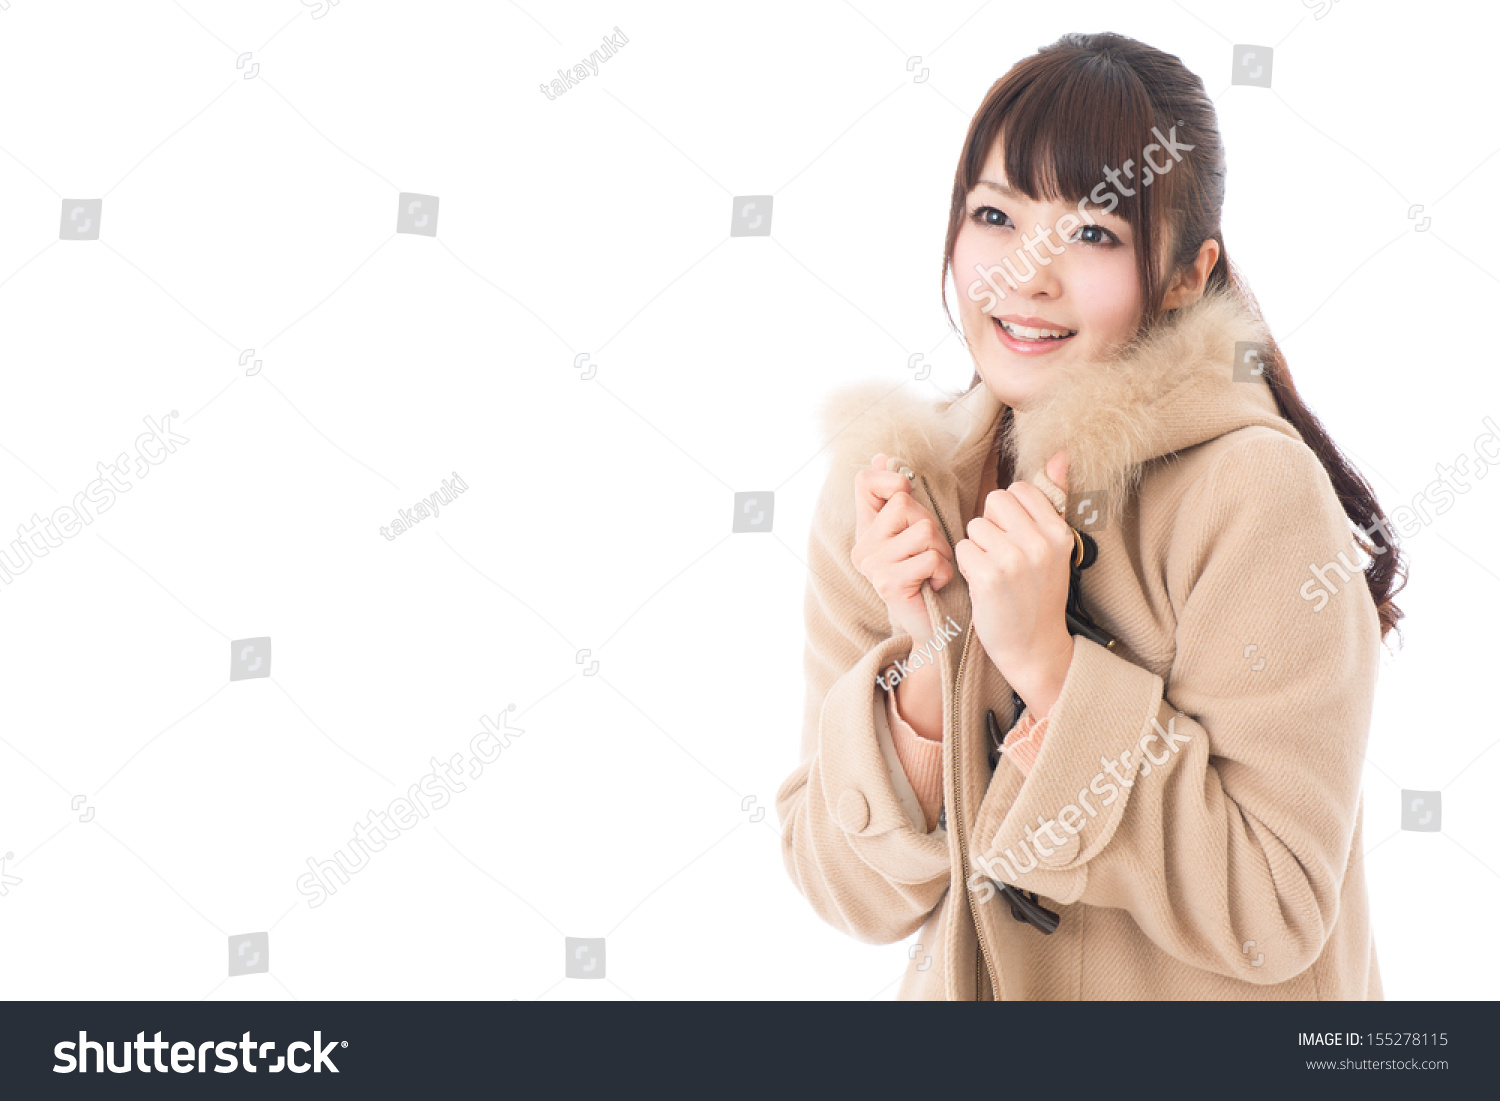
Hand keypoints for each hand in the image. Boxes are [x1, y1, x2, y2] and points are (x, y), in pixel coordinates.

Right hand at [851, 453, 955, 642]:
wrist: (937, 626)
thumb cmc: (931, 574)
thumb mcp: (915, 530)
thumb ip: (897, 497)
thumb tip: (881, 458)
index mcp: (866, 530)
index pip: (865, 483)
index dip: (890, 481)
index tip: (906, 496)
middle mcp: (862, 547)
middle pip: (904, 504)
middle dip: (930, 525)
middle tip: (929, 553)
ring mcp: (873, 566)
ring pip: (923, 529)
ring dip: (941, 550)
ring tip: (934, 569)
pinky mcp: (888, 583)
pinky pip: (929, 557)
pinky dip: (943, 570)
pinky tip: (935, 584)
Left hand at [954, 449, 1076, 711]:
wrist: (1034, 647)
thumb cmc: (1039, 593)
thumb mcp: (1055, 547)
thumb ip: (1054, 500)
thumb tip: (1059, 454)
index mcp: (1059, 532)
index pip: (1019, 490)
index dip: (1008, 511)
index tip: (1014, 537)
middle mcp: (1040, 543)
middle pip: (993, 501)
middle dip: (989, 524)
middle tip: (1000, 554)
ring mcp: (1015, 560)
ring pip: (975, 526)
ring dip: (976, 547)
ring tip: (993, 572)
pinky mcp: (988, 577)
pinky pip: (962, 549)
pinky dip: (966, 565)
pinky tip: (982, 585)